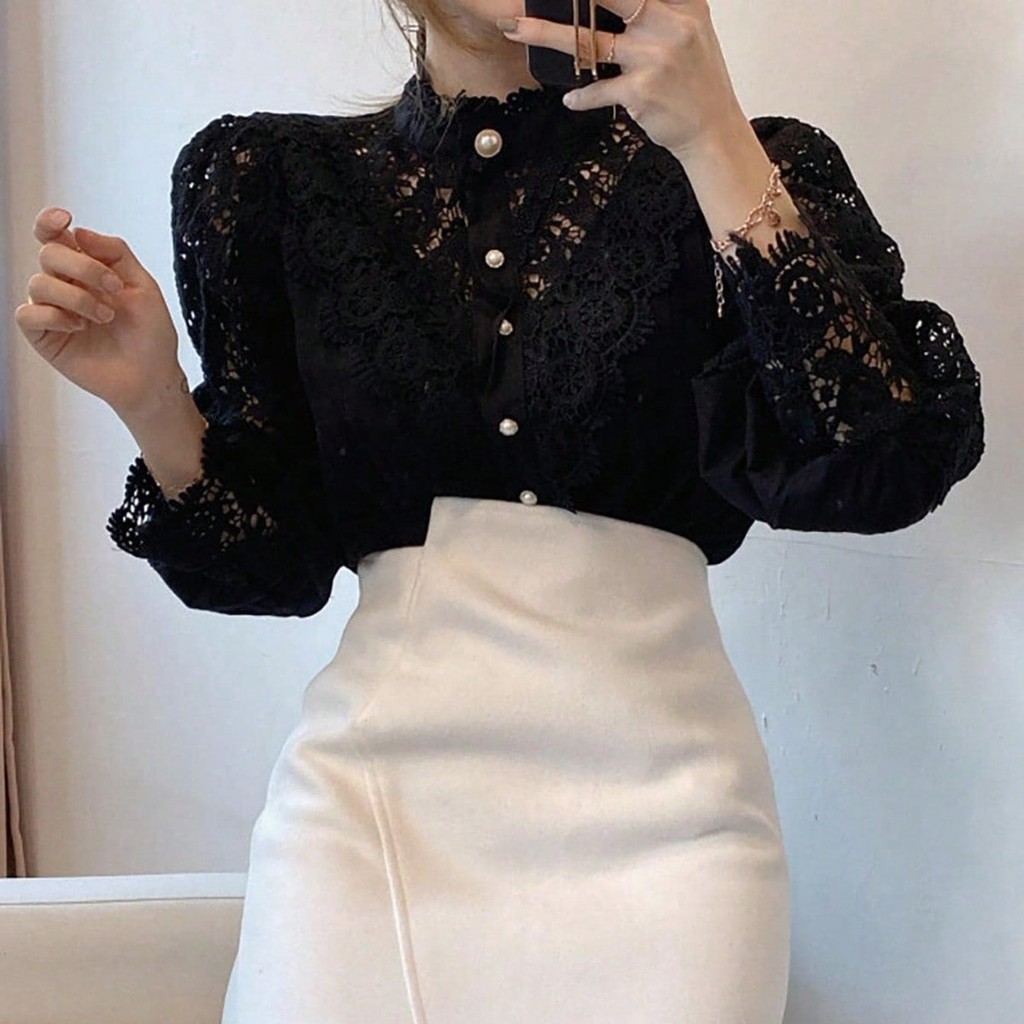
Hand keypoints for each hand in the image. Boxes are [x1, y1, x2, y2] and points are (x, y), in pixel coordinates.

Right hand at [14, 207, 185, 416]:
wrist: (152, 375)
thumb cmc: (150, 334)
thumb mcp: (144, 286)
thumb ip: (116, 253)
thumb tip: (78, 232)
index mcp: (86, 269)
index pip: (55, 237)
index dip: (50, 223)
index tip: (64, 220)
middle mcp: (65, 285)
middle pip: (48, 254)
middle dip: (82, 266)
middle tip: (114, 289)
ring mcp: (53, 310)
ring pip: (38, 284)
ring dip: (77, 297)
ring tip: (105, 317)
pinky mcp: (45, 336)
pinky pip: (28, 315)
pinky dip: (54, 316)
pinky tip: (79, 328)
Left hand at [499, 0, 747, 155]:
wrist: (713, 130)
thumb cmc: (697, 82)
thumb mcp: (691, 30)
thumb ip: (662, 7)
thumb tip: (619, 2)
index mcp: (683, 3)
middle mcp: (669, 24)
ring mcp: (654, 58)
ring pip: (589, 41)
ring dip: (546, 34)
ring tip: (514, 27)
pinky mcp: (640, 92)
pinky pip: (597, 89)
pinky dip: (581, 95)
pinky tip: (570, 98)